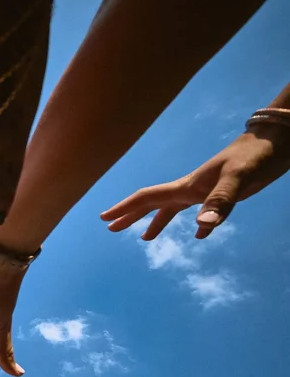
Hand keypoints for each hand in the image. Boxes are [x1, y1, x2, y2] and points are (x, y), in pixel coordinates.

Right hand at [101, 125, 289, 238]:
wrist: (280, 138)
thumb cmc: (259, 154)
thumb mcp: (240, 177)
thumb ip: (221, 200)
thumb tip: (202, 228)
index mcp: (189, 186)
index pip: (148, 198)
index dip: (125, 208)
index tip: (104, 219)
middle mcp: (191, 188)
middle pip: (153, 203)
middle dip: (131, 216)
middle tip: (111, 229)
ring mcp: (206, 189)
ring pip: (172, 208)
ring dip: (156, 222)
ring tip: (145, 238)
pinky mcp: (222, 192)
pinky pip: (199, 210)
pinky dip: (193, 224)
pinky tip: (199, 234)